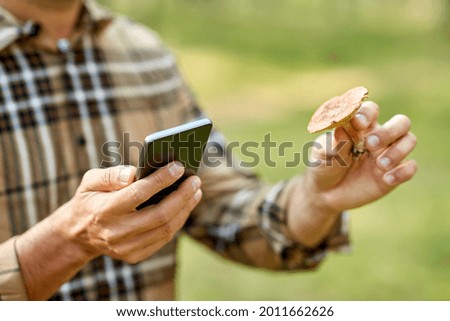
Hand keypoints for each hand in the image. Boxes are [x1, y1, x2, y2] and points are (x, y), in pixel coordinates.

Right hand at [62, 162, 201, 263]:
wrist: (78, 234)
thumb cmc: (90, 200)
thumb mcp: (90, 181)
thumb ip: (111, 175)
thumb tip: (134, 173)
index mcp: (104, 210)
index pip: (138, 193)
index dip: (161, 179)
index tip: (178, 166)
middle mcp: (116, 232)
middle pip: (159, 214)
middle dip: (182, 195)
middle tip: (195, 180)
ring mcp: (126, 248)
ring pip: (165, 229)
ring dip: (185, 209)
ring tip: (195, 191)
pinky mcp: (134, 256)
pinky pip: (163, 239)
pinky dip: (178, 221)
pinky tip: (185, 206)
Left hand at [306, 101, 417, 212]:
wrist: (324, 193)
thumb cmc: (323, 166)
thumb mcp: (322, 155)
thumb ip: (333, 144)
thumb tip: (341, 130)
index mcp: (360, 127)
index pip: (371, 110)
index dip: (367, 113)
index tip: (358, 122)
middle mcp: (378, 137)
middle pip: (400, 122)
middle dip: (389, 131)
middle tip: (370, 144)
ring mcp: (387, 155)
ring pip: (409, 140)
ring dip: (398, 151)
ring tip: (379, 165)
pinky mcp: (393, 174)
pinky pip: (410, 168)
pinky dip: (403, 172)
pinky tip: (387, 179)